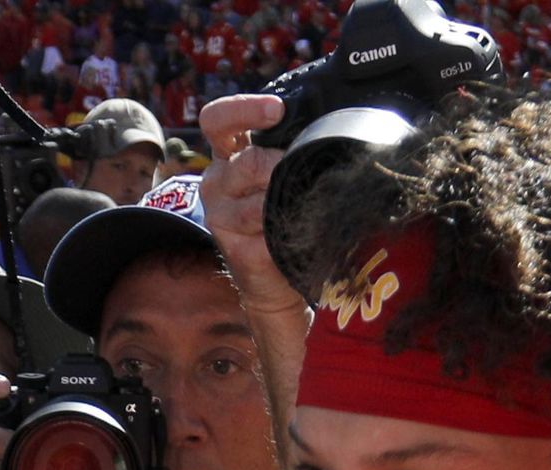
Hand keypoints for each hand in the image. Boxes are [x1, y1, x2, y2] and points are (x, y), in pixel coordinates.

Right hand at [196, 94, 304, 316]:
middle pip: (249, 162)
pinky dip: (290, 232)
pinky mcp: (235, 249)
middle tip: (306, 174)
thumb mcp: (281, 172)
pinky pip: (268, 234)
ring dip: (288, 203)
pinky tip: (298, 234)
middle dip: (283, 167)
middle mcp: (216, 182)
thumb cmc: (283, 213)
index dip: (244, 110)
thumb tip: (334, 124)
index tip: (277, 110)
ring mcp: (220, 217)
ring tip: (305, 207)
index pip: (217, 120)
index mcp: (227, 154)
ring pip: (259, 202)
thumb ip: (291, 147)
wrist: (274, 279)